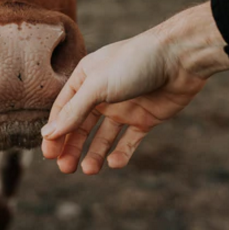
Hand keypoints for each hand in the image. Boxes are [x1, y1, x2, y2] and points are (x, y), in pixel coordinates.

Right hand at [40, 2, 228, 173]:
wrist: (180, 59)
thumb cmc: (135, 63)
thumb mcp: (98, 86)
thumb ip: (74, 111)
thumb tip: (48, 133)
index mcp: (86, 78)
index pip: (63, 109)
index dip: (55, 131)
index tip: (48, 154)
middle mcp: (103, 93)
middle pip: (81, 125)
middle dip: (72, 147)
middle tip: (65, 168)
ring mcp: (124, 106)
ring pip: (103, 136)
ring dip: (94, 153)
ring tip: (89, 170)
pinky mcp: (145, 118)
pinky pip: (129, 140)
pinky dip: (121, 153)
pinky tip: (115, 162)